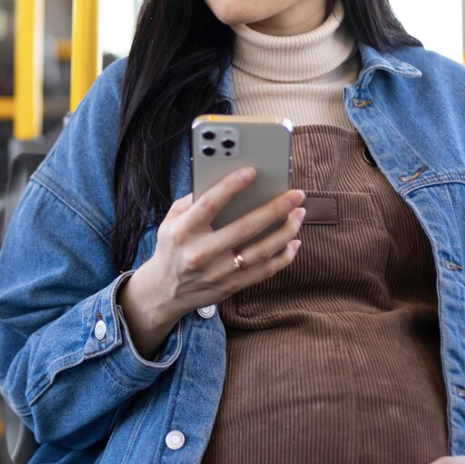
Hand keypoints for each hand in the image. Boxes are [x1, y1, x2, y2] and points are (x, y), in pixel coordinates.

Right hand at [118, 168, 304, 354]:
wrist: (165, 292)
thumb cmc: (172, 248)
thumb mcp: (170, 221)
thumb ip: (192, 201)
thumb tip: (225, 181)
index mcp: (184, 231)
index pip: (210, 204)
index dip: (231, 186)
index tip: (252, 171)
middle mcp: (201, 253)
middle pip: (245, 228)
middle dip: (275, 209)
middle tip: (296, 194)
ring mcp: (218, 272)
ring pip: (261, 251)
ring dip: (285, 231)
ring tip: (299, 214)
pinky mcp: (231, 286)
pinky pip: (264, 271)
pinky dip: (283, 257)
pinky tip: (294, 241)